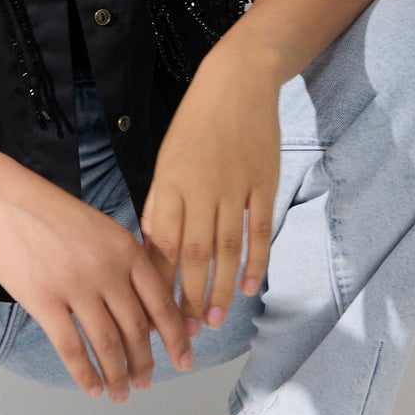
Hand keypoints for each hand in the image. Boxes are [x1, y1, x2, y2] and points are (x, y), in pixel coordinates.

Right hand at [0, 154, 195, 398]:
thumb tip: (144, 310)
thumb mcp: (100, 228)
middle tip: (145, 383)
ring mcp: (75, 285)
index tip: (184, 360)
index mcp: (126, 249)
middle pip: (137, 329)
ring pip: (107, 344)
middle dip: (144, 363)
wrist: (2, 197)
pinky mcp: (43, 299)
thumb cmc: (49, 212)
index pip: (162, 302)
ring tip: (120, 393)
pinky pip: (71, 348)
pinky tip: (92, 387)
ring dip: (117, 375)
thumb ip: (124, 263)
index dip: (176, 338)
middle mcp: (107, 268)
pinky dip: (85, 374)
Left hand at [139, 47, 282, 333]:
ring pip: (225, 248)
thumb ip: (162, 204)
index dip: (157, 281)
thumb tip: (153, 249)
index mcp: (170, 182)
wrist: (237, 81)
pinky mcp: (263, 182)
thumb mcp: (168, 159)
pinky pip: (258, 229)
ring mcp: (234, 186)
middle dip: (186, 297)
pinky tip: (247, 287)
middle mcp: (199, 187)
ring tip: (211, 321)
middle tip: (183, 333)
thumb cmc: (196, 124)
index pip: (161, 242)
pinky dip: (254, 260)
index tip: (151, 312)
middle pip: (192, 253)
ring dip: (218, 288)